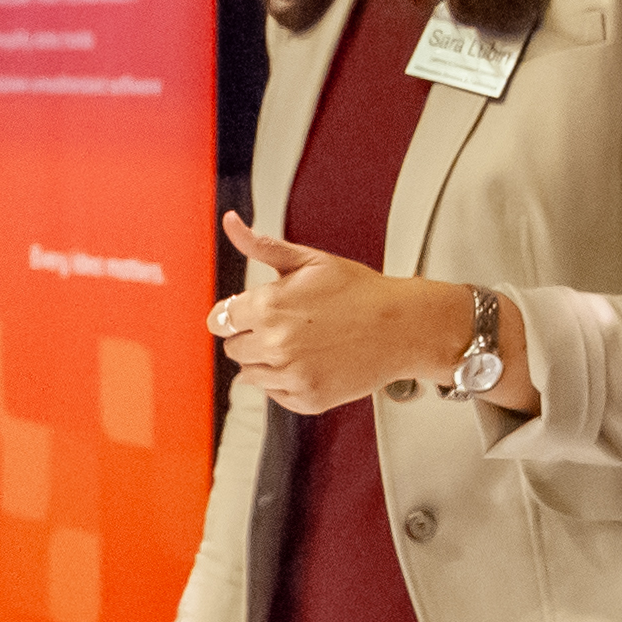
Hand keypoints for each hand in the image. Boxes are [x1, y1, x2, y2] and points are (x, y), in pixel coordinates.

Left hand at [214, 212, 465, 413]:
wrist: (402, 327)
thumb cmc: (359, 291)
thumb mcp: (309, 260)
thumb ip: (262, 245)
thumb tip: (231, 223)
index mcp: (269, 306)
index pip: (219, 320)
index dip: (235, 314)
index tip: (252, 313)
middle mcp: (276, 343)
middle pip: (232, 349)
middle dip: (251, 336)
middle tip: (286, 326)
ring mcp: (292, 374)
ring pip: (249, 375)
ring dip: (265, 361)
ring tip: (300, 344)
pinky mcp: (308, 398)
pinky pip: (275, 394)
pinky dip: (286, 383)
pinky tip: (310, 362)